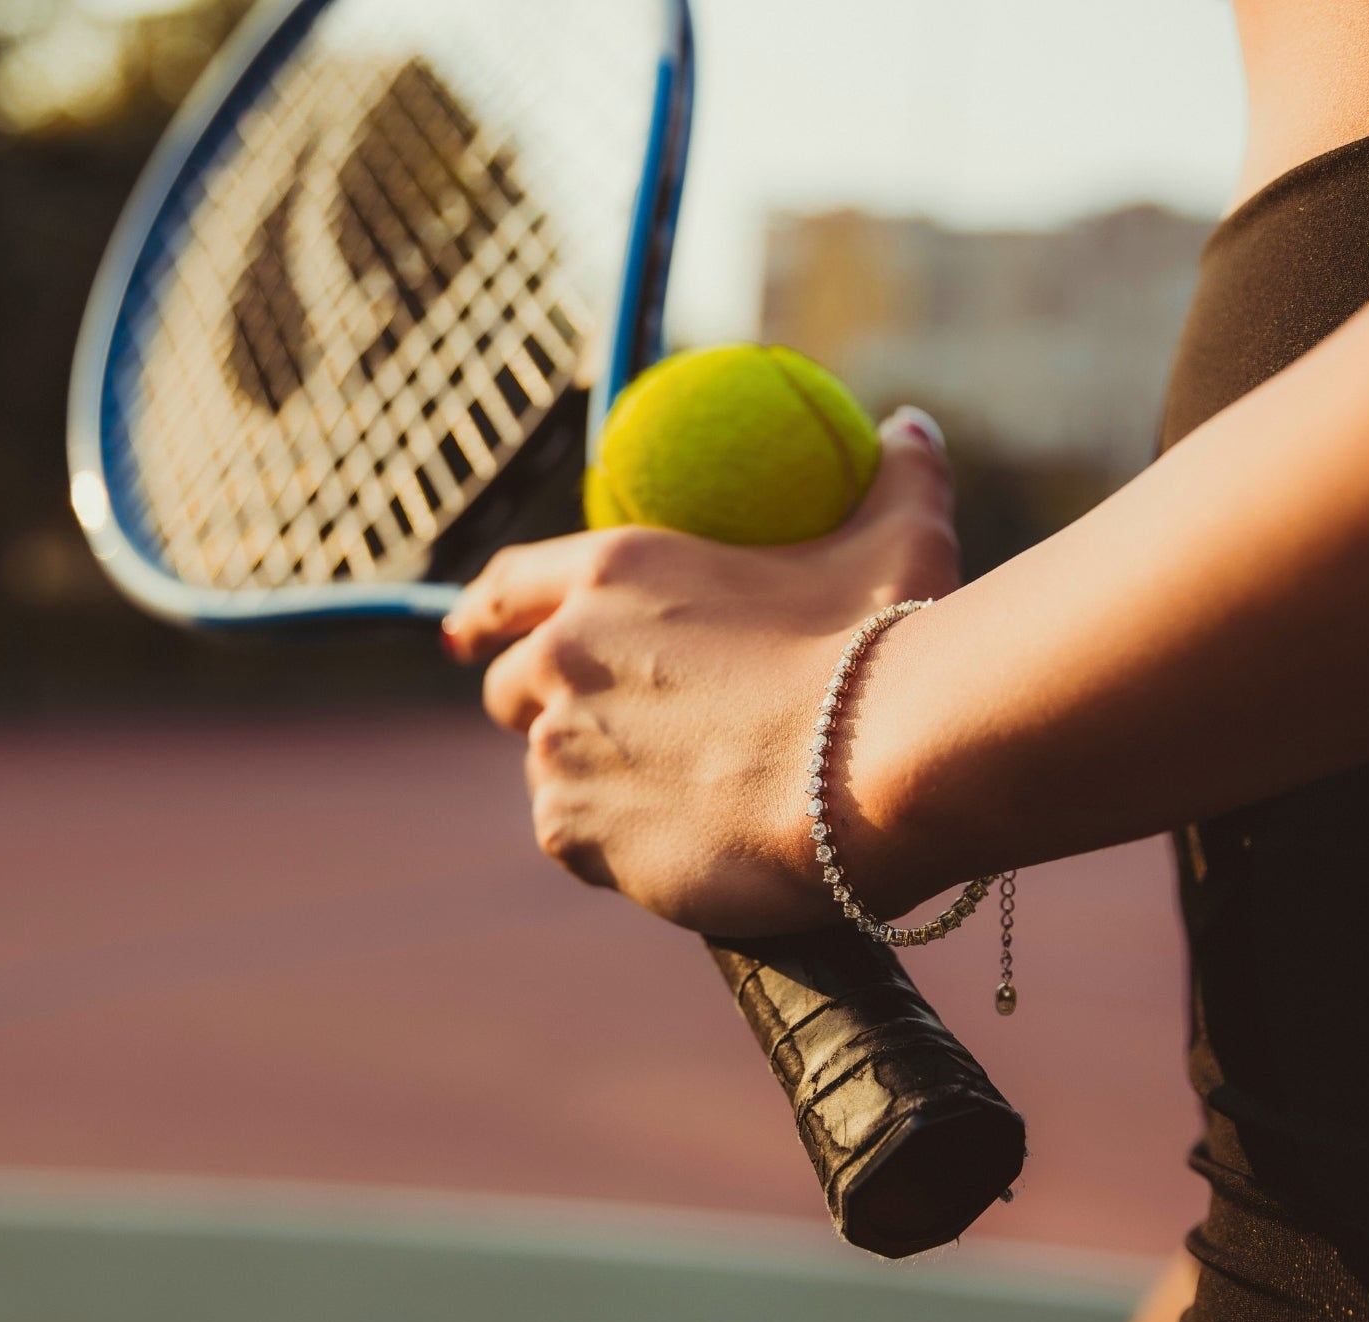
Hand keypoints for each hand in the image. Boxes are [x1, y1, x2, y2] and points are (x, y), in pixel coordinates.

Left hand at [442, 409, 959, 934]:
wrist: (872, 766)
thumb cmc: (882, 649)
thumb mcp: (897, 542)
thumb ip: (896, 477)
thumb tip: (909, 426)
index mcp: (614, 574)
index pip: (509, 586)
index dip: (479, 612)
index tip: (458, 635)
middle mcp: (562, 657)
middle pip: (508, 691)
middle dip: (538, 708)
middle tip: (607, 732)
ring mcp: (560, 749)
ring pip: (549, 775)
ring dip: (590, 782)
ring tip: (672, 800)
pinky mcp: (574, 833)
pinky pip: (576, 844)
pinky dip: (613, 848)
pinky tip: (678, 845)